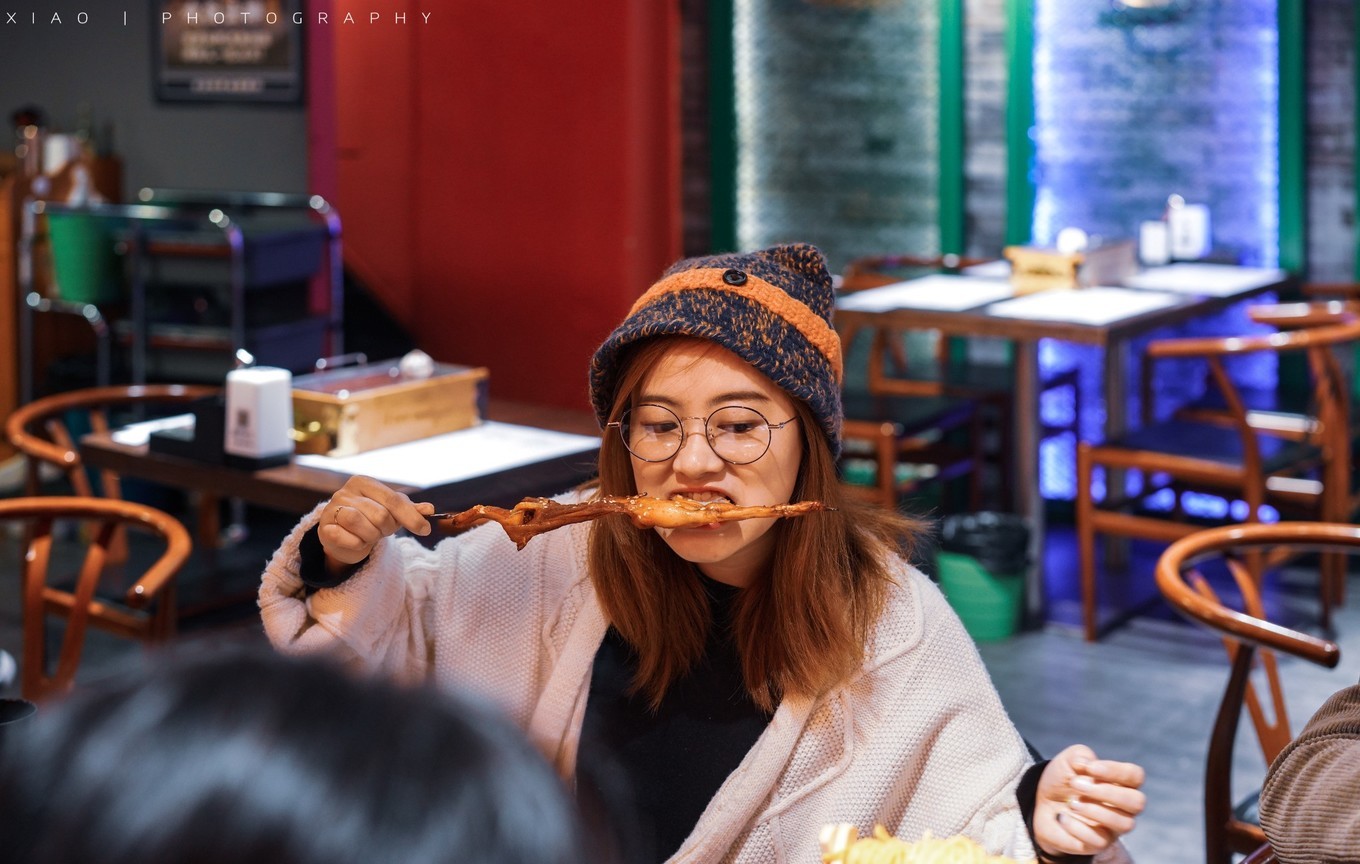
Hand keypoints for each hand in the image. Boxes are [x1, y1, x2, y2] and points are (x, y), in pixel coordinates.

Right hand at [317, 475, 434, 568]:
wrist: (343, 537)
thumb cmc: (370, 520)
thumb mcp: (392, 512)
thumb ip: (410, 509)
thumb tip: (430, 509)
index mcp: (363, 482)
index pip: (393, 499)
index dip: (411, 517)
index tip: (425, 530)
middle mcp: (345, 491)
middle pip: (380, 515)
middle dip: (387, 528)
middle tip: (382, 531)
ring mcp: (332, 509)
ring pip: (361, 524)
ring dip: (372, 536)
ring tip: (369, 535)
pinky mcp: (323, 528)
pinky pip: (347, 538)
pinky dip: (357, 544)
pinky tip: (356, 541)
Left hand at [1033, 744, 1144, 859]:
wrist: (1041, 804)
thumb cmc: (1063, 780)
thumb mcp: (1067, 761)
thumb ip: (1080, 755)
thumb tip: (1087, 763)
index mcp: (1121, 783)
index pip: (1135, 776)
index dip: (1116, 771)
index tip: (1089, 768)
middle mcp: (1123, 807)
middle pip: (1137, 802)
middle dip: (1106, 792)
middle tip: (1075, 784)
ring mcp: (1113, 827)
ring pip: (1125, 824)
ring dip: (1095, 811)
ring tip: (1071, 803)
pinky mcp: (1098, 843)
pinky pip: (1099, 841)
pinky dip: (1077, 827)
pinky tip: (1062, 817)